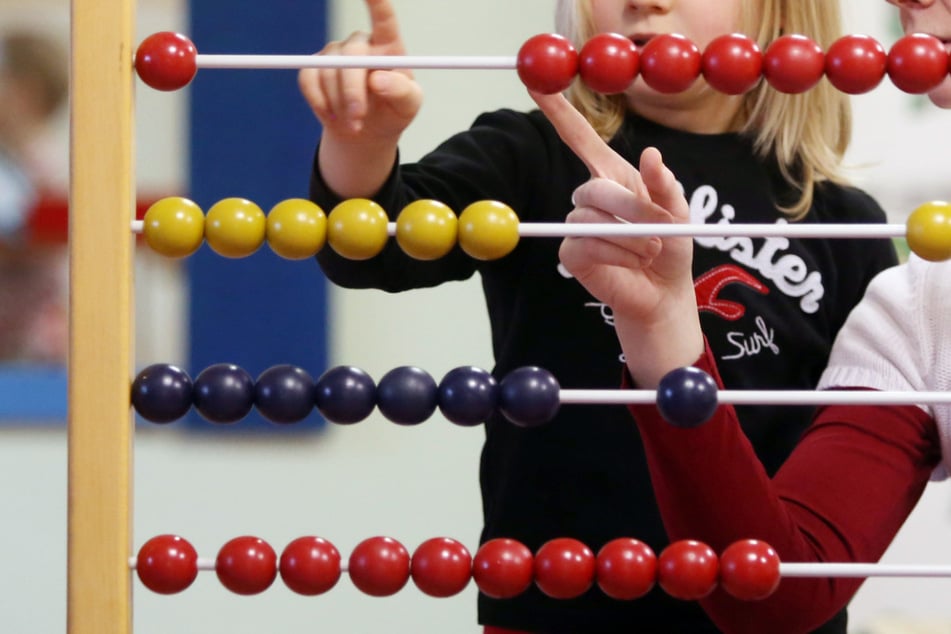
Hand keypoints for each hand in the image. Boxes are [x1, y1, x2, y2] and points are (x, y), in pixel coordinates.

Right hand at [298, 0, 421, 140]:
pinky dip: (319, 102)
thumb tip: (379, 80)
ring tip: (354, 125)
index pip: (383, 17)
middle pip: (351, 56)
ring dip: (339, 105)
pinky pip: (308, 80)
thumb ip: (401, 92)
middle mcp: (359, 43)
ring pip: (329, 73)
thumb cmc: (392, 112)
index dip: (376, 1)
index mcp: (388, 46)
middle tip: (358, 118)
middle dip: (353, 91)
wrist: (366, 132)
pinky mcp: (313, 67)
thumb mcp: (407, 106)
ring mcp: (334, 53)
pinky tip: (332, 116)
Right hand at [530, 91, 702, 384]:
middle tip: (659, 232)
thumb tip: (651, 154)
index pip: (580, 140)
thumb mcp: (680, 213)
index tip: (540, 86)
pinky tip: (632, 264)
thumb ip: (666, 186)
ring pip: (591, 219)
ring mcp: (577, 225)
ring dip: (629, 238)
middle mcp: (592, 197)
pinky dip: (615, 255)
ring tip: (650, 252)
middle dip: (629, 209)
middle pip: (593, 187)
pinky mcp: (571, 253)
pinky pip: (585, 245)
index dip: (560, 114)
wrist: (663, 293)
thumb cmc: (672, 247)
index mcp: (615, 176)